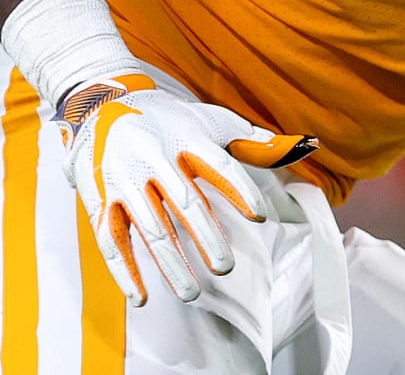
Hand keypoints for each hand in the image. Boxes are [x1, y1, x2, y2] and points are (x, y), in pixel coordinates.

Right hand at [58, 74, 316, 306]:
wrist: (102, 107)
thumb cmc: (169, 121)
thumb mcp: (210, 122)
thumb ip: (252, 141)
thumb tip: (304, 147)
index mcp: (186, 136)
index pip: (220, 165)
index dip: (241, 191)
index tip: (261, 217)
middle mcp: (154, 156)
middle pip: (184, 202)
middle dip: (206, 237)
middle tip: (225, 268)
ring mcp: (124, 179)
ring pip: (149, 227)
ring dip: (170, 263)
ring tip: (192, 293)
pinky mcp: (100, 199)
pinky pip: (111, 239)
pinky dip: (124, 271)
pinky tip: (141, 297)